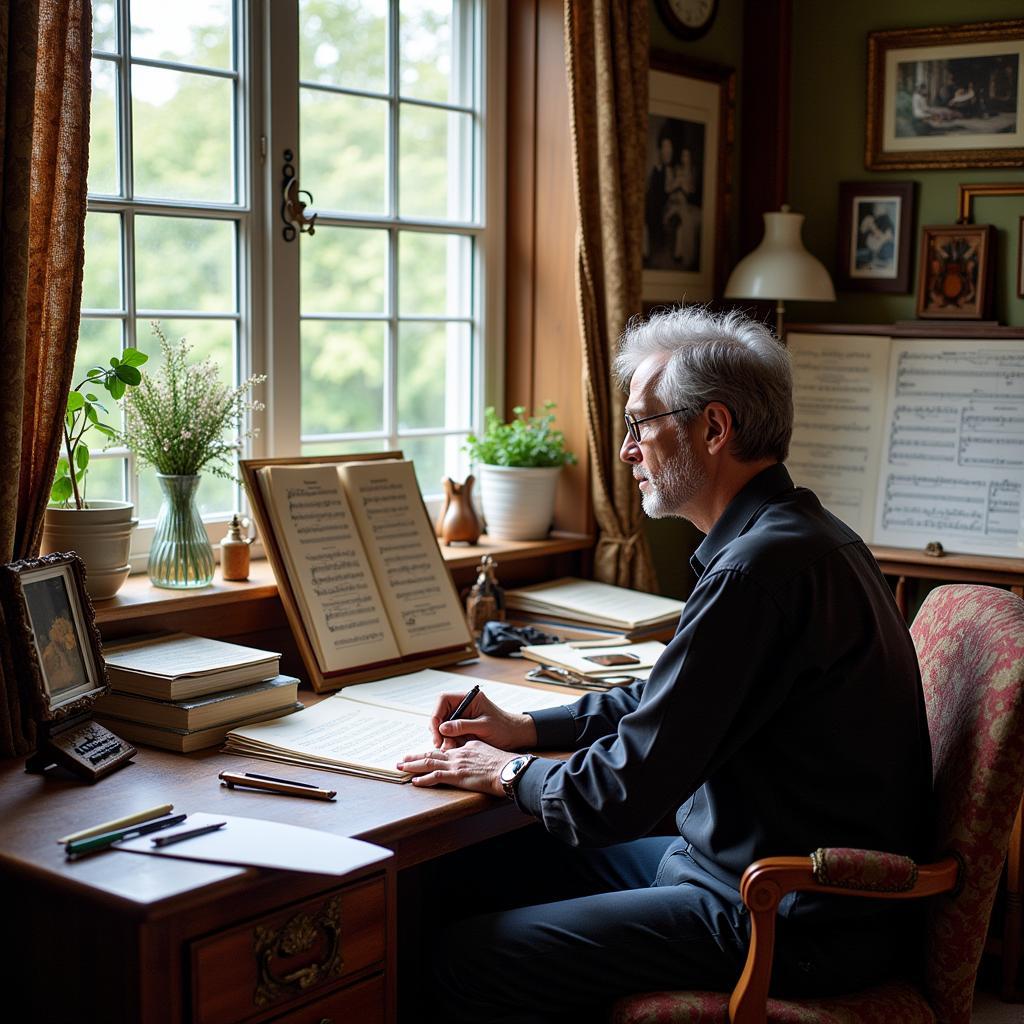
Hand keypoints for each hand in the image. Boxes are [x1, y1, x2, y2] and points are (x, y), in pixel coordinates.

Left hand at [396, 740, 511, 795]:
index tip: (423, 754)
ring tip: (401, 767)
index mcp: (466, 747)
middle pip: (432, 754)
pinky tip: (415, 781)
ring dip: (413, 765)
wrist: (508, 769)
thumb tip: (474, 760)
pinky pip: (435, 776)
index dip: (432, 752)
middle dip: (416, 757)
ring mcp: (456, 764)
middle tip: (403, 759)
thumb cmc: (503, 764)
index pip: (445, 750)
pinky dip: (423, 779)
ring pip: (429, 763)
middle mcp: (458, 754)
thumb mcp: (488, 752)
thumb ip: (477, 753)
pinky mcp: (457, 776)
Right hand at [429, 689, 537, 750]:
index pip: (443, 700)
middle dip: (438, 729)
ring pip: (442, 725)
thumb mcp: (484, 726)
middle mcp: (463, 705)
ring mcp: (461, 716)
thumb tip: (442, 728)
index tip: (438, 732)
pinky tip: (453, 749)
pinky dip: (449, 742)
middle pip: (440, 713)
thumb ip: (463, 726)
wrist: (515, 736)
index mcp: (468, 698)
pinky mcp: (462, 727)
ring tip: (449, 749)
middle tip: (440, 745)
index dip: (436, 715)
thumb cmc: (504, 728)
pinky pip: (449, 733)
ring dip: (443, 738)